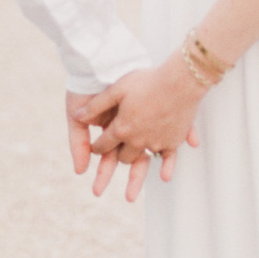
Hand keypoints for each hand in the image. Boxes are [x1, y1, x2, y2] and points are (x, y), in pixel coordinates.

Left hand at [75, 59, 204, 200]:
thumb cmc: (147, 81)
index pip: (102, 145)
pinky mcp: (173, 141)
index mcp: (121, 129)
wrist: (180, 81)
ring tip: (131, 173)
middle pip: (121, 156)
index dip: (97, 147)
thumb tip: (78, 116)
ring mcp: (156, 142)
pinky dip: (166, 168)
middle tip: (113, 153)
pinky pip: (168, 159)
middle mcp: (137, 141)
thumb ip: (96, 105)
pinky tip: (164, 176)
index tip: (95, 147)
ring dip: (135, 165)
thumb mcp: (117, 88)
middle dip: (114, 156)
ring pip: (141, 159)